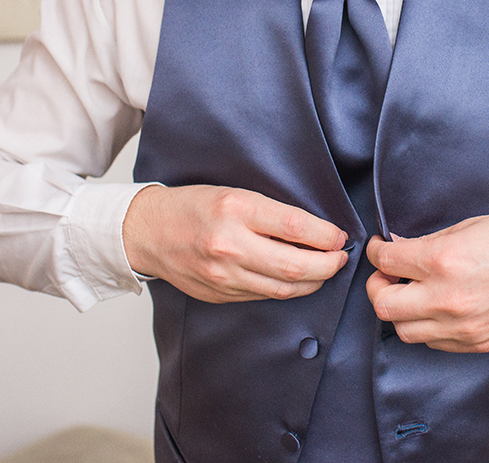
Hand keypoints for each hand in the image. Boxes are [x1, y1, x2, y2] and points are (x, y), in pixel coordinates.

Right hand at [123, 184, 348, 302]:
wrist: (148, 231)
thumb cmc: (193, 206)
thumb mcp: (234, 194)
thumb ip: (272, 213)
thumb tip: (316, 231)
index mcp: (235, 209)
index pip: (295, 225)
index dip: (325, 235)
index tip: (339, 236)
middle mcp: (229, 244)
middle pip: (294, 266)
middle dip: (328, 265)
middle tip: (341, 259)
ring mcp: (224, 275)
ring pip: (283, 288)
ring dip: (313, 282)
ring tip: (325, 271)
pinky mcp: (220, 294)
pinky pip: (264, 295)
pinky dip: (287, 289)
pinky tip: (297, 280)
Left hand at [365, 212, 488, 352]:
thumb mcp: (470, 226)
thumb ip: (431, 242)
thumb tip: (401, 249)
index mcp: (443, 261)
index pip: (386, 261)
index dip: (377, 252)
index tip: (380, 248)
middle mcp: (447, 298)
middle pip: (383, 304)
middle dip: (378, 286)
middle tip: (388, 274)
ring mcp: (461, 327)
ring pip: (404, 330)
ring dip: (400, 311)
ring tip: (412, 293)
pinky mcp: (476, 343)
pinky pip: (433, 342)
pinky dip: (426, 326)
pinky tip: (436, 308)